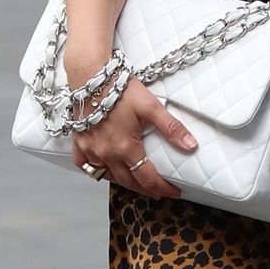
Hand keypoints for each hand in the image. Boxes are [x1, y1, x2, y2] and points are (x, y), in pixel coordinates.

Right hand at [66, 59, 198, 198]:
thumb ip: (171, 128)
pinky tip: (104, 169)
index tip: (173, 192)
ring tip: (136, 182)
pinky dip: (95, 170)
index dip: (162, 188)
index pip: (148, 178)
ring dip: (123, 182)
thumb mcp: (151, 107)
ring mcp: (90, 150)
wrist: (91, 76)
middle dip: (146, 189)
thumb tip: (191, 146)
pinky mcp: (79, 142)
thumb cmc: (119, 89)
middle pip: (129, 182)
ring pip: (107, 176)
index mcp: (126, 148)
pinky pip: (85, 165)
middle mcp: (107, 154)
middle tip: (158, 192)